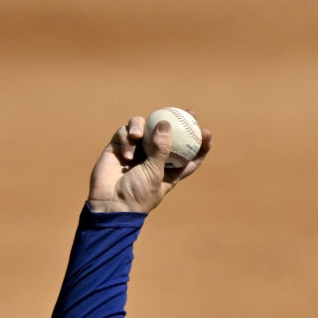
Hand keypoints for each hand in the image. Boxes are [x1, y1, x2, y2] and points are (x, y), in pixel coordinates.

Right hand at [86, 115, 213, 214]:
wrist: (111, 204)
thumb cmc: (138, 195)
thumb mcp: (155, 174)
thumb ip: (161, 149)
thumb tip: (165, 123)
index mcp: (169, 168)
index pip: (188, 154)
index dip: (199, 144)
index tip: (206, 133)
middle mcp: (154, 156)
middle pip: (168, 133)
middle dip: (178, 121)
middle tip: (187, 112)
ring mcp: (136, 149)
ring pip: (143, 125)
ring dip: (140, 126)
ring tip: (136, 136)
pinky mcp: (119, 146)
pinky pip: (125, 132)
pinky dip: (126, 140)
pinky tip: (126, 155)